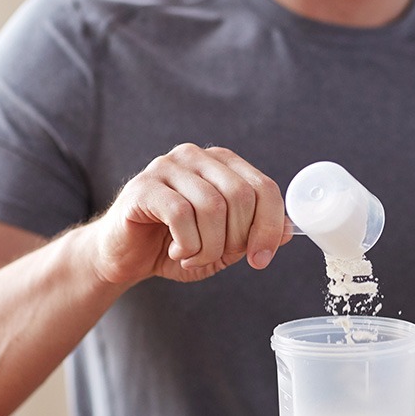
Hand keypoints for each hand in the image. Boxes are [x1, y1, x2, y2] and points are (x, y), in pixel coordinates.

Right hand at [92, 143, 288, 283]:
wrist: (124, 256)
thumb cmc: (175, 246)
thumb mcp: (224, 246)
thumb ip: (254, 235)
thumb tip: (290, 231)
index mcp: (222, 164)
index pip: (264, 188)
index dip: (270, 227)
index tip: (260, 258)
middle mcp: (196, 156)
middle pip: (242, 196)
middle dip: (238, 239)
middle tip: (218, 257)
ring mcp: (167, 167)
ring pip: (212, 207)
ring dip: (209, 246)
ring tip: (194, 257)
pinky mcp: (143, 187)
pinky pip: (181, 214)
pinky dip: (187, 244)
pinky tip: (177, 252)